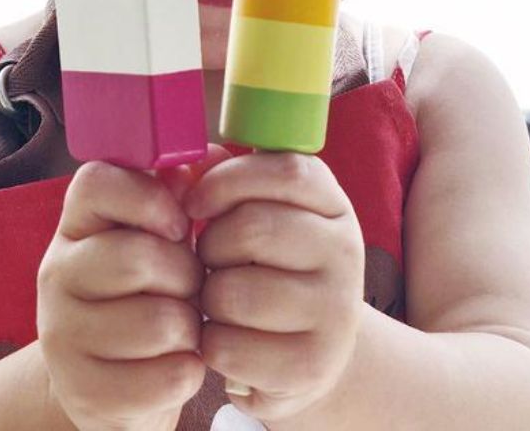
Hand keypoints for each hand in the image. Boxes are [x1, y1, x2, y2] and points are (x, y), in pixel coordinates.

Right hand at [36, 147, 227, 430]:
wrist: (117, 375)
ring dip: (191, 325)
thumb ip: (182, 189)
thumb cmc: (152, 287)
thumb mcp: (160, 233)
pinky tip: (180, 363)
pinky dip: (189, 371)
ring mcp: (61, 336)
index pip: (95, 182)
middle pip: (138, 257)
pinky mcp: (84, 392)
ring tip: (185, 325)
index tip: (178, 224)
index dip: (148, 198)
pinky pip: (165, 377)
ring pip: (158, 322)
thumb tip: (209, 155)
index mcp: (77, 223)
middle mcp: (56, 272)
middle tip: (190, 285)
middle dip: (185, 273)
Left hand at [184, 151, 365, 424]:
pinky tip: (225, 336)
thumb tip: (184, 166)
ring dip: (208, 297)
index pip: (287, 172)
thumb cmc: (270, 267)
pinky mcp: (312, 364)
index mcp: (333, 204)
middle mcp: (345, 251)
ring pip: (235, 292)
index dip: (229, 180)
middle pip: (253, 228)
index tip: (195, 202)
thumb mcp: (260, 216)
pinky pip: (229, 346)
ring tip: (219, 298)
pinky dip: (211, 342)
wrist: (311, 348)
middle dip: (211, 245)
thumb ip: (224, 181)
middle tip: (210, 260)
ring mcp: (335, 310)